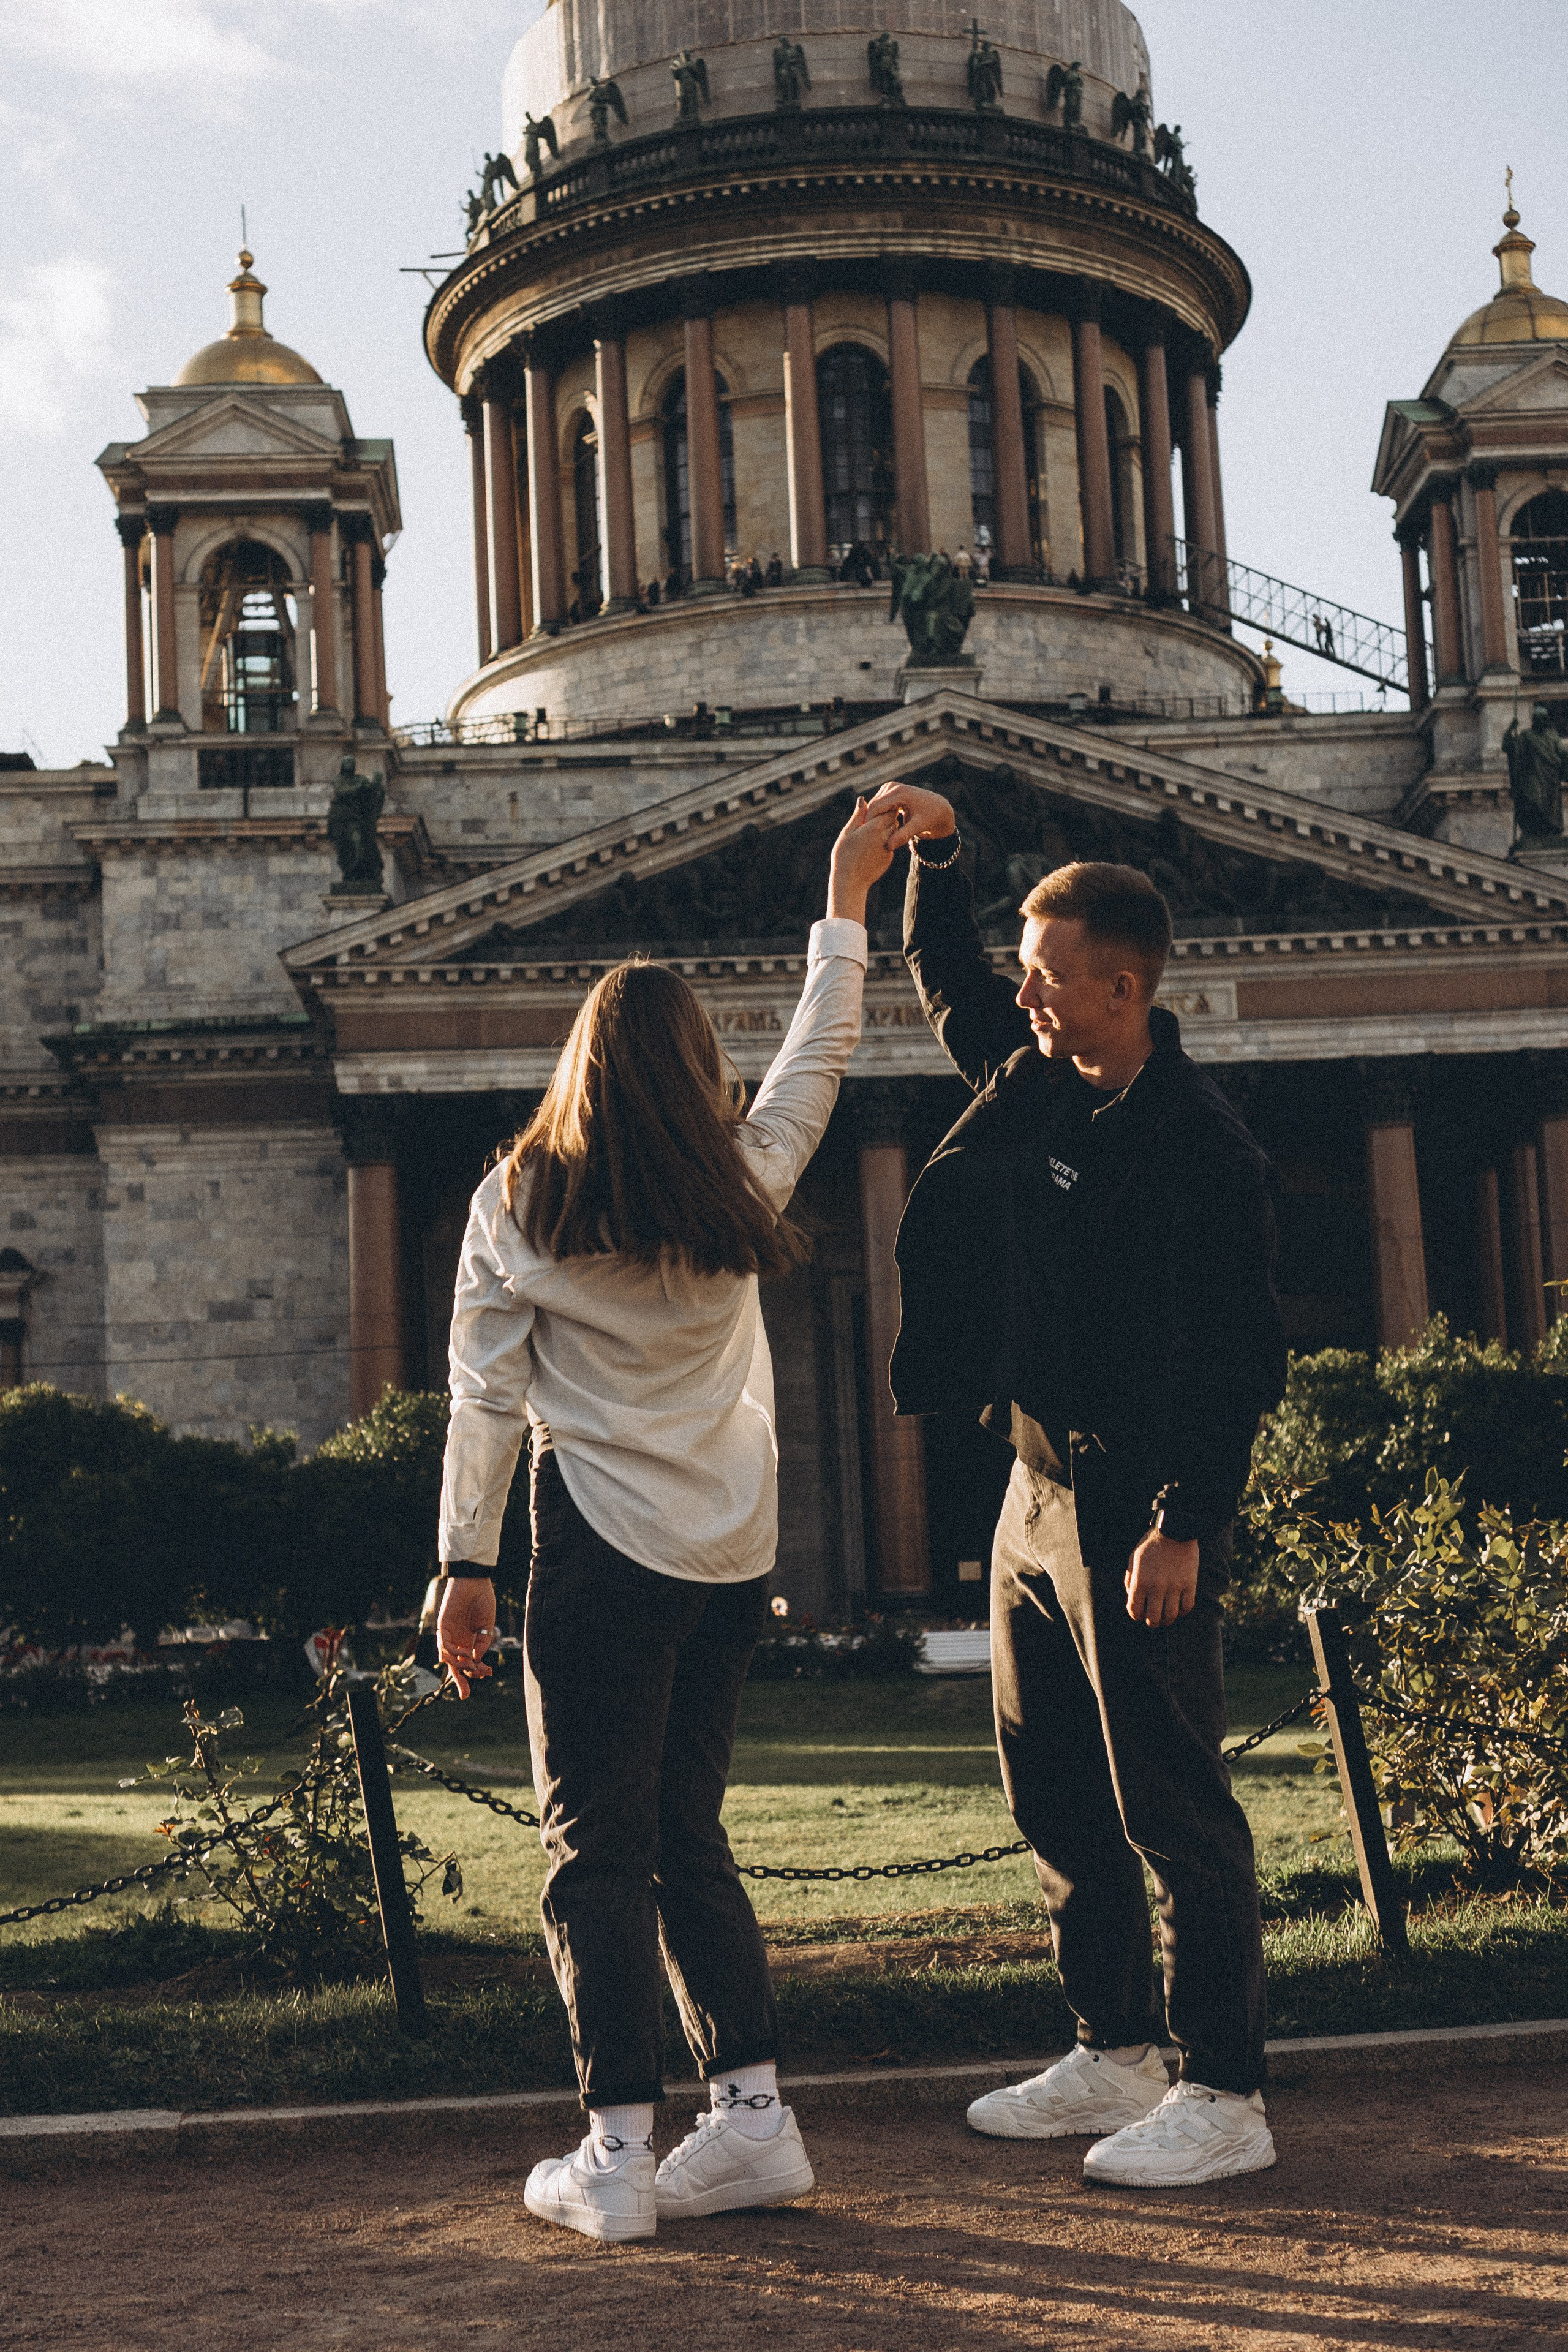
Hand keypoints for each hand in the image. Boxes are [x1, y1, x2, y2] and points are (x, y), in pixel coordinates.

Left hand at [436, 1576, 497, 1698]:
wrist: (474, 1580)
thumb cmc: (482, 1600)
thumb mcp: (487, 1625)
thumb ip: (482, 1643)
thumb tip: (476, 1661)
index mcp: (469, 1639)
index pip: (469, 1661)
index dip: (477, 1670)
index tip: (489, 1674)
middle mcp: (458, 1639)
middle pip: (455, 1665)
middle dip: (460, 1681)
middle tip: (466, 1695)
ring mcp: (449, 1634)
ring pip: (448, 1659)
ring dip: (459, 1666)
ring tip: (471, 1666)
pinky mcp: (442, 1626)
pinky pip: (444, 1646)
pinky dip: (453, 1653)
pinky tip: (465, 1653)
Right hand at [826, 796, 901, 924]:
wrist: (850, 882)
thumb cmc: (843, 856)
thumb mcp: (847, 833)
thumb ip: (858, 816)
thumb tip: (863, 800)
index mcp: (874, 828)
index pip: (888, 809)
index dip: (884, 806)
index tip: (878, 805)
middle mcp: (885, 837)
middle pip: (893, 819)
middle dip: (887, 815)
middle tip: (877, 814)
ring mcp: (889, 848)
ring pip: (893, 832)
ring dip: (886, 828)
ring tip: (874, 829)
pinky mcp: (889, 858)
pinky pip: (890, 844)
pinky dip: (884, 842)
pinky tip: (872, 846)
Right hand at [861, 780, 955, 850]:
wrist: (940, 808)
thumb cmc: (931, 817)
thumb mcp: (919, 827)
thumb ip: (903, 836)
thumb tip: (888, 846)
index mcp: (898, 792)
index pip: (875, 808)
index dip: (868, 823)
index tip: (864, 839)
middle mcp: (892, 787)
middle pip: (872, 806)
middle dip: (868, 821)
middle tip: (865, 839)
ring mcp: (890, 788)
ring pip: (873, 806)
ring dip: (872, 820)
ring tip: (871, 836)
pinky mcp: (890, 792)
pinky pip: (878, 805)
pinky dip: (877, 816)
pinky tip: (877, 830)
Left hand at [1124, 1533, 1198, 1628]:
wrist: (1175, 1530)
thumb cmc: (1151, 1544)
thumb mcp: (1133, 1559)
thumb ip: (1130, 1579)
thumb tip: (1131, 1598)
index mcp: (1140, 1581)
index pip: (1134, 1610)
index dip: (1136, 1615)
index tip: (1139, 1614)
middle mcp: (1156, 1587)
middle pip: (1153, 1618)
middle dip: (1151, 1622)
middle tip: (1153, 1620)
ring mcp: (1175, 1587)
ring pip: (1171, 1616)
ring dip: (1167, 1621)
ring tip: (1166, 1618)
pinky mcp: (1190, 1584)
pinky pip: (1187, 1607)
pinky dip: (1182, 1612)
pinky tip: (1178, 1608)